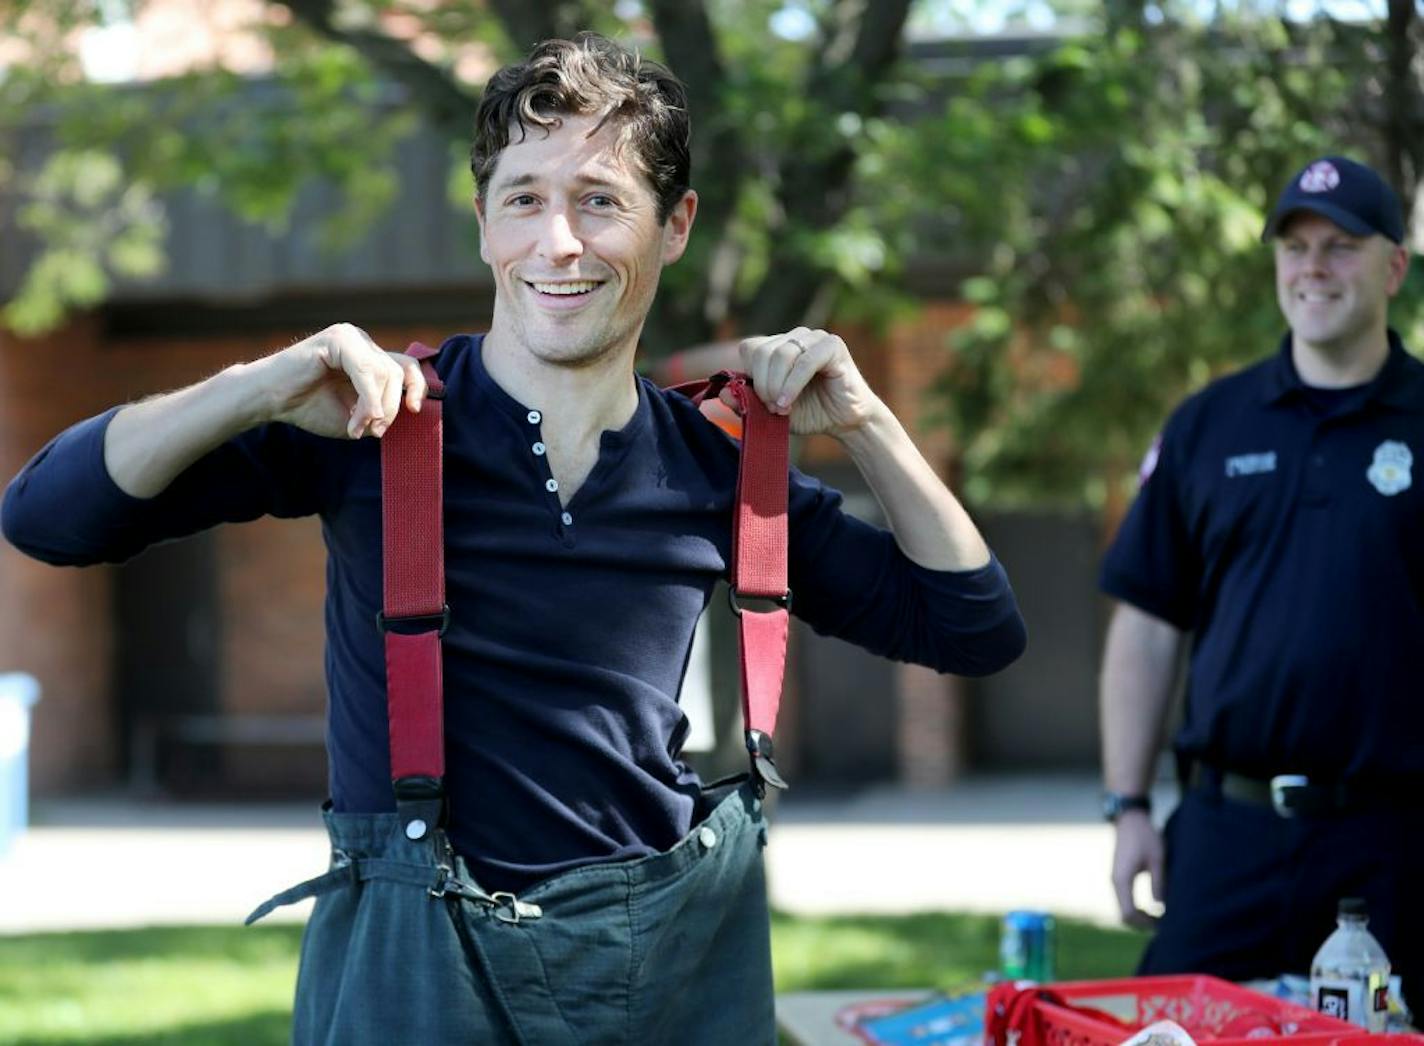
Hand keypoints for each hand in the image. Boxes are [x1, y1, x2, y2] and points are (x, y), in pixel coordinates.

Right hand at [267, 323, 426, 439]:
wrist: (270, 401)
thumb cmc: (309, 407)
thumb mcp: (356, 415)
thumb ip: (382, 412)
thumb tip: (409, 410)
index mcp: (368, 356)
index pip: (407, 366)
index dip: (418, 386)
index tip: (415, 410)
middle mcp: (361, 342)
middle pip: (397, 373)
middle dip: (390, 408)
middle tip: (372, 430)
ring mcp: (349, 337)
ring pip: (384, 373)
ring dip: (376, 408)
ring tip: (356, 427)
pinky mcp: (336, 339)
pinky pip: (365, 371)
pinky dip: (367, 399)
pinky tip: (356, 419)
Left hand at [732, 327, 881, 436]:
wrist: (847, 422)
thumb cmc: (812, 413)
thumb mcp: (772, 411)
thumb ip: (747, 402)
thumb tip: (722, 393)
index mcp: (779, 347)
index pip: (751, 349)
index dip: (751, 376)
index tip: (760, 402)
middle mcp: (795, 337)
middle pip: (762, 351)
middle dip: (762, 384)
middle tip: (772, 407)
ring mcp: (814, 338)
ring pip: (781, 354)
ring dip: (776, 385)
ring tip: (782, 407)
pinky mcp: (833, 345)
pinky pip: (804, 361)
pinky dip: (792, 384)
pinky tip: (788, 402)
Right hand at [1111, 809, 1163, 928]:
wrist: (1130, 819)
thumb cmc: (1145, 836)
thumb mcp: (1157, 859)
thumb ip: (1159, 883)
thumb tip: (1161, 907)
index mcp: (1122, 879)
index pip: (1129, 913)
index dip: (1145, 924)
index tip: (1163, 925)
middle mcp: (1115, 882)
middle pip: (1123, 915)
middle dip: (1142, 924)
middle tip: (1162, 927)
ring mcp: (1115, 879)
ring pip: (1123, 909)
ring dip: (1139, 918)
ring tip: (1159, 920)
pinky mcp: (1118, 877)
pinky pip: (1124, 900)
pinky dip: (1135, 909)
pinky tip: (1151, 909)